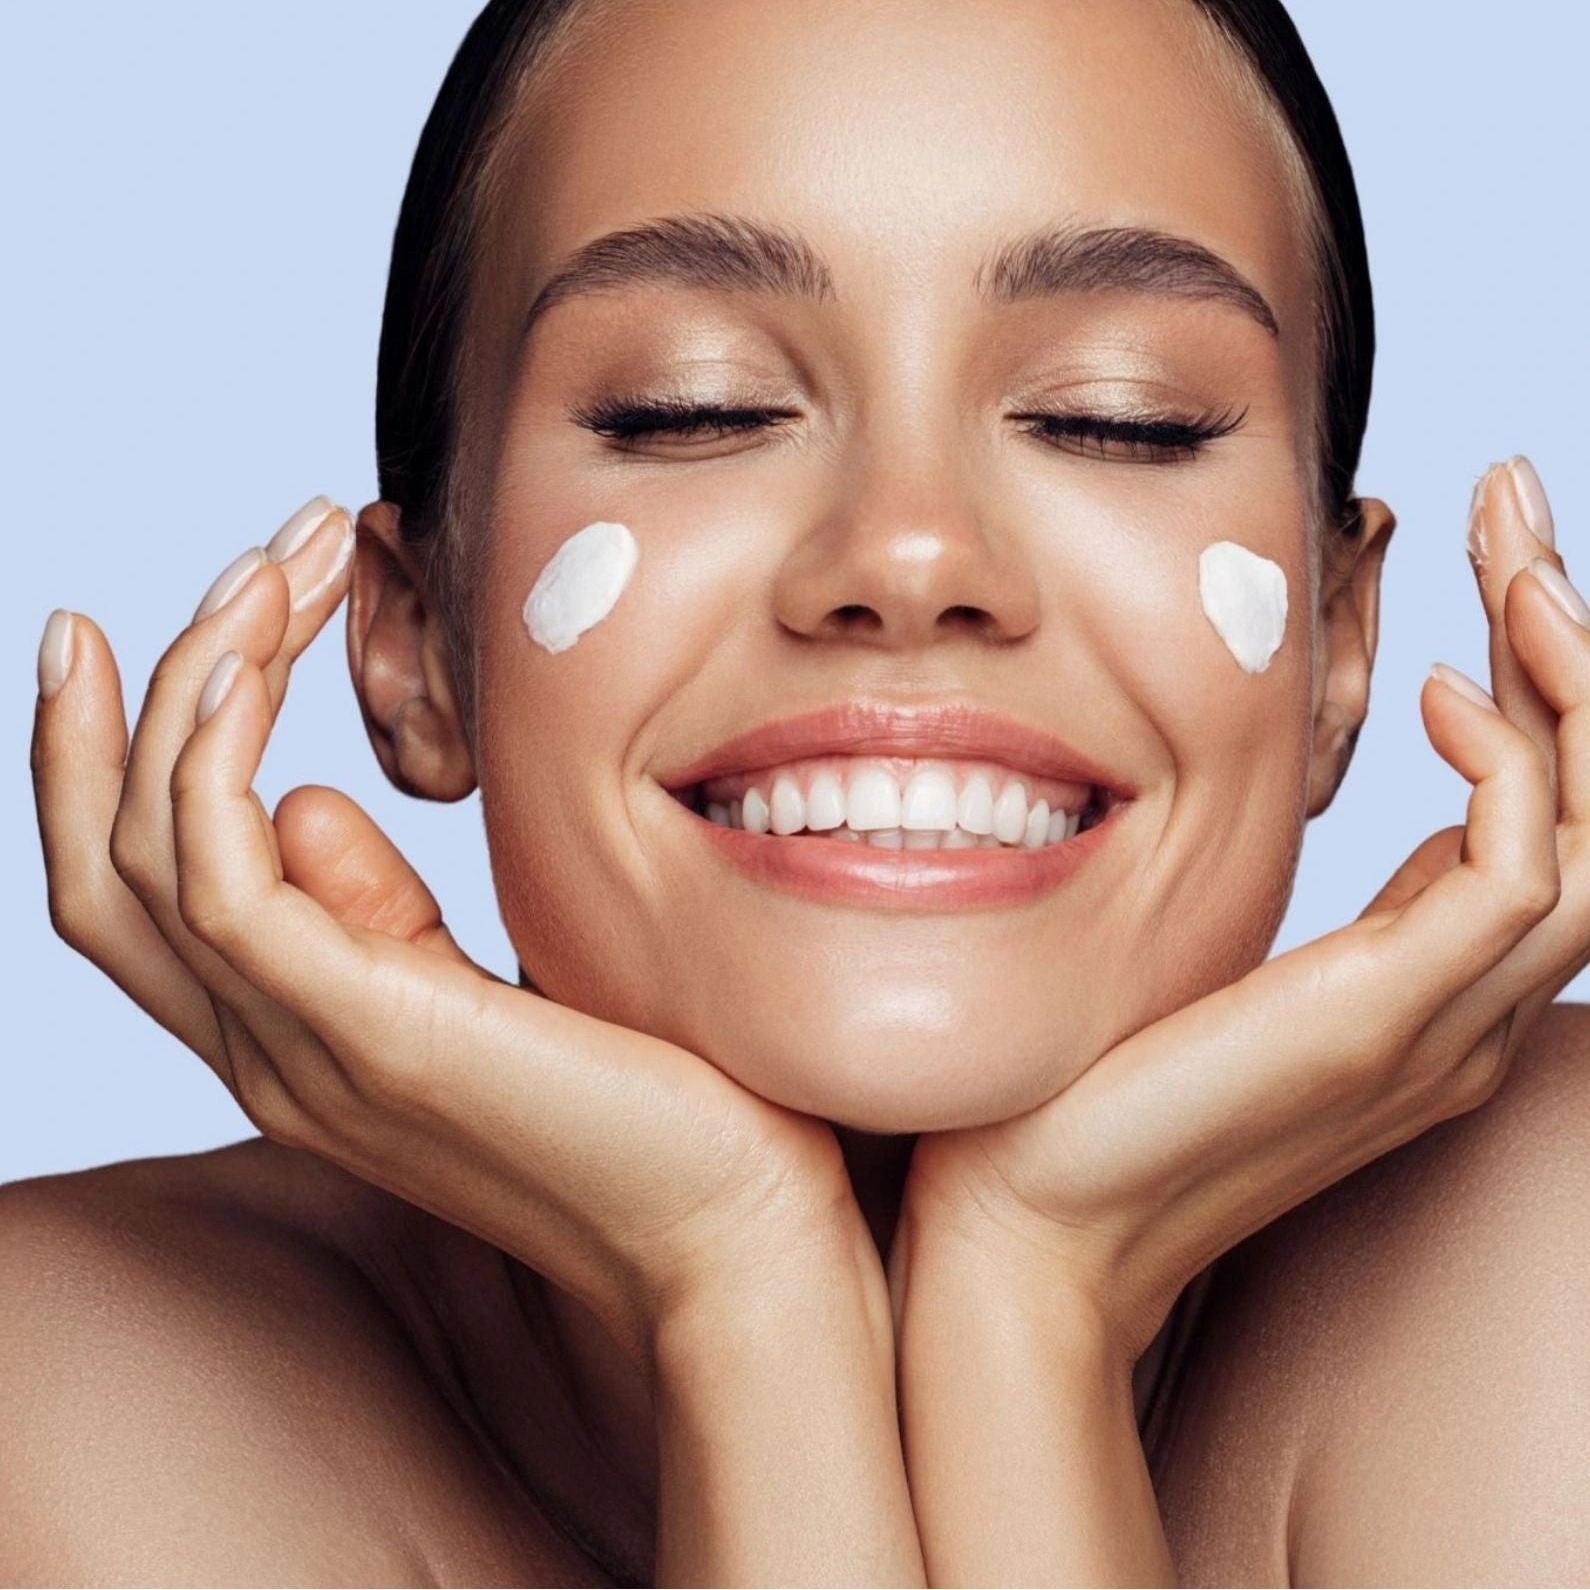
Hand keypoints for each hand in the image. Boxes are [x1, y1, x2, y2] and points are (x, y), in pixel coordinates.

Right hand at [30, 499, 861, 1362]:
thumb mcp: (491, 981)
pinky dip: (209, 764)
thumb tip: (300, 804)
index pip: (138, 886)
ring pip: (146, 853)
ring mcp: (304, 1053)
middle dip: (136, 696)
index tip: (162, 623)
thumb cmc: (644, 1094)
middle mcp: (268, 1052)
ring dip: (193, 688)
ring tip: (273, 568)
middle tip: (243, 559)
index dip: (110, 754)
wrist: (728, 1226)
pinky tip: (258, 668)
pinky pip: (222, 882)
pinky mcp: (371, 1036)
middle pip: (106, 862)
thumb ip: (383, 914)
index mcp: (295, 1035)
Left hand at [899, 457, 1587, 1363]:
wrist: (1027, 1221)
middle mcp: (1461, 1005)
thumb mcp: (1204, 942)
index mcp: (1422, 981)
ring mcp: (1438, 1024)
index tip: (1492, 551)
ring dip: (1578, 678)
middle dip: (1574, 638)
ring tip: (1520, 562)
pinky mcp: (1381, 1026)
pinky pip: (1518, 877)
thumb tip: (1269, 754)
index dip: (1537, 671)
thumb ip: (1263, 873)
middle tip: (1518, 500)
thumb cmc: (1087, 1078)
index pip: (1536, 802)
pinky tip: (1434, 687)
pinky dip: (1505, 766)